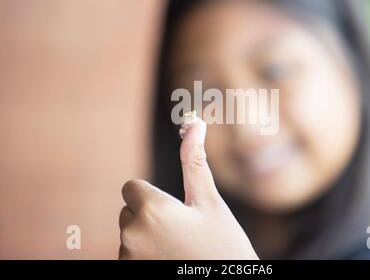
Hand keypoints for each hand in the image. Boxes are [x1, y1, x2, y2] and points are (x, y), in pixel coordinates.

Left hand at [119, 116, 258, 259]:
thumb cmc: (222, 244)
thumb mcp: (210, 202)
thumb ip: (195, 162)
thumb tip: (194, 123)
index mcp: (151, 209)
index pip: (131, 187)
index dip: (153, 196)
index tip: (174, 210)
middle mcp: (131, 234)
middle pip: (129, 210)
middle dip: (149, 216)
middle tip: (182, 233)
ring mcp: (127, 258)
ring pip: (129, 234)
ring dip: (147, 238)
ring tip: (177, 250)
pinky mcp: (128, 272)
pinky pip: (129, 255)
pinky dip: (143, 256)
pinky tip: (169, 261)